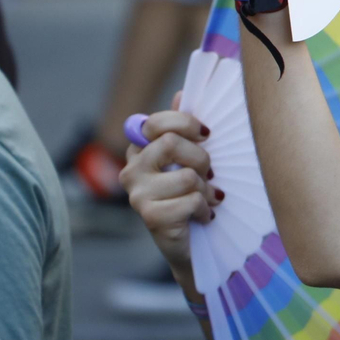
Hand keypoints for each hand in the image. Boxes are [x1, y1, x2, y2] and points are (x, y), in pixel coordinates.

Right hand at [120, 99, 222, 285]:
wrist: (193, 245)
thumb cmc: (194, 195)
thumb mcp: (192, 159)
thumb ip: (185, 128)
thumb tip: (181, 93)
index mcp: (140, 150)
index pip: (155, 122)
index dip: (184, 123)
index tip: (206, 135)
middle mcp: (131, 170)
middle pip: (171, 144)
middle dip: (201, 159)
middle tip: (207, 175)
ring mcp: (137, 194)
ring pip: (187, 175)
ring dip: (206, 190)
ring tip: (204, 199)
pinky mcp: (149, 216)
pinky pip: (191, 200)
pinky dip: (204, 209)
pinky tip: (201, 217)